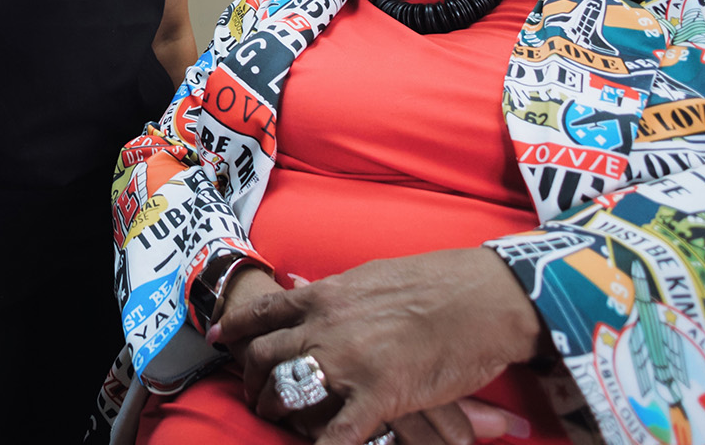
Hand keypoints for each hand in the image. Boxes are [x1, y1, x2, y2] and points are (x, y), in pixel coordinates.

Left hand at [213, 249, 542, 444]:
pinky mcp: (380, 394)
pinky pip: (338, 432)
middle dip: (252, 378)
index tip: (221, 339)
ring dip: (277, 409)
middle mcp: (327, 326)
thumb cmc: (438, 281)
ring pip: (289, 391)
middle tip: (252, 391)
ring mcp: (350, 361)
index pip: (265, 312)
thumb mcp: (373, 276)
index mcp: (327, 295)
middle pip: (267, 355)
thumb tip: (311, 291)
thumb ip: (338, 292)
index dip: (236, 327)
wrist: (483, 296)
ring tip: (276, 419)